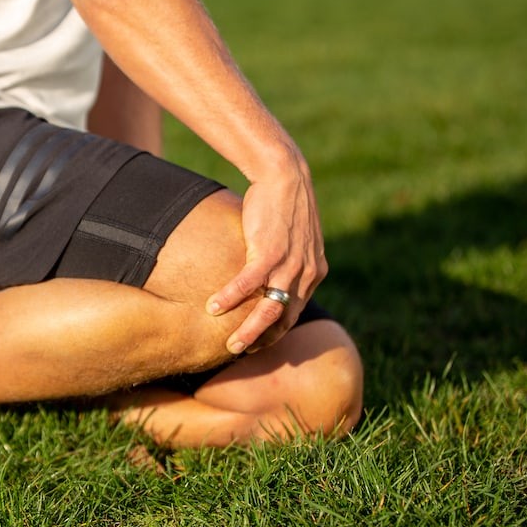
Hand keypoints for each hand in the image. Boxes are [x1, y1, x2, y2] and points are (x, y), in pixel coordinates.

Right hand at [206, 161, 327, 353]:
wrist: (284, 175)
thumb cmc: (282, 204)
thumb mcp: (296, 237)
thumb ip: (289, 260)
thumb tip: (269, 275)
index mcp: (313, 272)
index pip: (295, 313)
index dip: (276, 332)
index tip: (257, 342)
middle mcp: (306, 272)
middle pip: (284, 318)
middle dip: (263, 339)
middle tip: (240, 351)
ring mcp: (289, 263)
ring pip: (269, 309)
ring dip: (248, 330)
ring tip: (230, 344)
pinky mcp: (269, 250)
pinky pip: (247, 283)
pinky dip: (230, 297)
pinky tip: (212, 307)